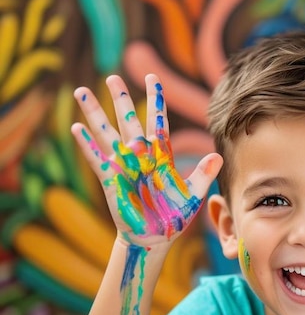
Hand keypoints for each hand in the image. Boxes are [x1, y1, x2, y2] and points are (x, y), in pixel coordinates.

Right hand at [71, 74, 221, 247]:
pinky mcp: (111, 180)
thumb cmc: (175, 216)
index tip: (153, 78)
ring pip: (108, 134)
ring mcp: (124, 166)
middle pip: (129, 121)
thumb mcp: (192, 195)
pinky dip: (87, 144)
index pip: (159, 122)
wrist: (155, 238)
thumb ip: (203, 174)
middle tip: (113, 77)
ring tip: (82, 91)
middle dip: (121, 99)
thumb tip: (217, 156)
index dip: (156, 101)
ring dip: (96, 114)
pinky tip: (76, 128)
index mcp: (162, 156)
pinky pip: (97, 159)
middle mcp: (141, 156)